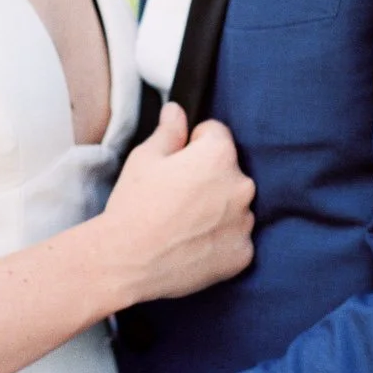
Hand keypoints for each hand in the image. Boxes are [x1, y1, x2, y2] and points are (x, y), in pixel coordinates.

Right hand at [100, 102, 255, 303]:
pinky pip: (236, 238)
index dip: (192, 144)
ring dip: (217, 209)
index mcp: (219, 155)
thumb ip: (169, 131)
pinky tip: (192, 245)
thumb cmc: (134, 206)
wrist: (127, 262)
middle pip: (228, 171)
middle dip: (208, 177)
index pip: (216, 133)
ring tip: (182, 223)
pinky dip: (220, 241)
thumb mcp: (144, 158)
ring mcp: (245, 222)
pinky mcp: (243, 254)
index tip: (176, 163)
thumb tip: (177, 111)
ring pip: (234, 206)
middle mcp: (242, 186)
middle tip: (176, 196)